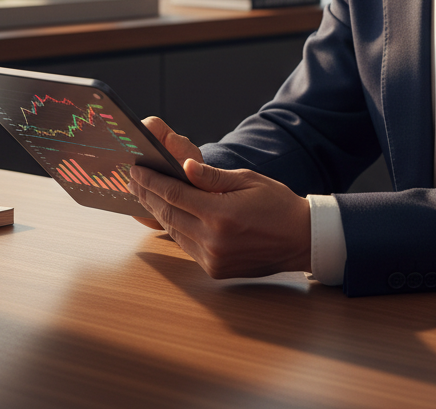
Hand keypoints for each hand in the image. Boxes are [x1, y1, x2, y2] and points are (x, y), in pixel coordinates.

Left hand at [128, 157, 311, 278]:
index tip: (137, 170)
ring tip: (146, 194)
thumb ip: (213, 177)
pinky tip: (169, 215)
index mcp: (220, 214)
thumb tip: (185, 166)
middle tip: (134, 180)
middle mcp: (213, 240)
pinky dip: (175, 229)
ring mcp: (212, 258)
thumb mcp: (247, 180)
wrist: (301, 238)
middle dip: (148, 194)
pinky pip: (186, 246)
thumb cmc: (277, 204)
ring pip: (174, 231)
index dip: (152, 181)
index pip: (174, 194)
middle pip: (168, 213)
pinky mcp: (215, 270)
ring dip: (158, 212)